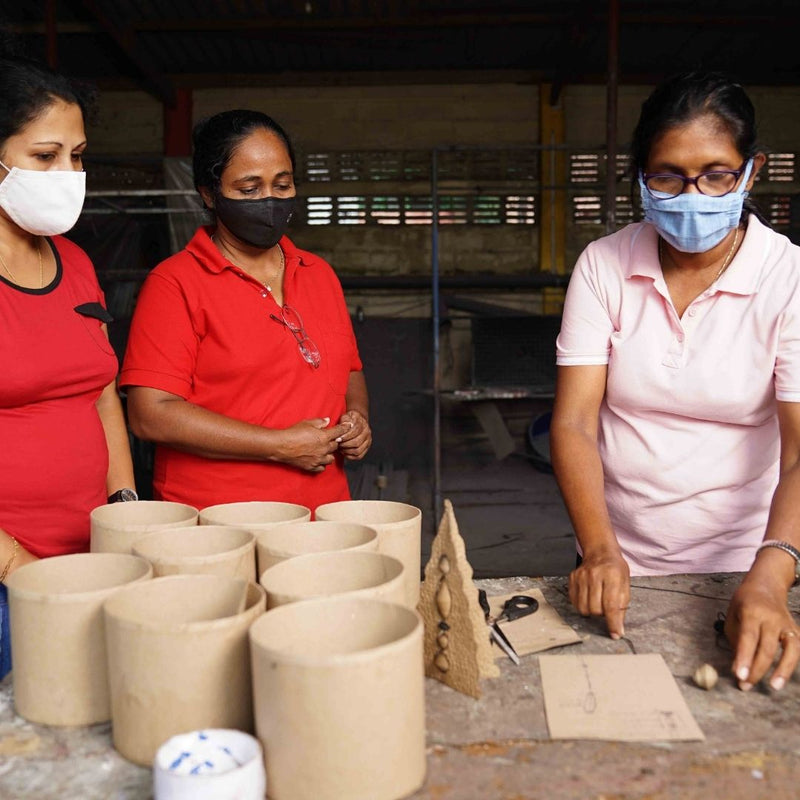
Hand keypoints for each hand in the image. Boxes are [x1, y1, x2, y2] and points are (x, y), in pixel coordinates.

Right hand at [274, 417, 349, 472]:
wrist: (281, 446)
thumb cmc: (293, 433)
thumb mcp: (307, 423)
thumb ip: (320, 422)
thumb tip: (328, 421)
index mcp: (324, 437)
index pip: (339, 432)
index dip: (345, 428)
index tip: (349, 426)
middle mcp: (324, 449)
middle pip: (335, 446)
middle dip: (333, 442)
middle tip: (327, 439)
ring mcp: (318, 459)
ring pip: (331, 458)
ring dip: (328, 454)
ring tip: (323, 450)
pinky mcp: (312, 467)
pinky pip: (322, 468)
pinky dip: (322, 464)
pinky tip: (318, 459)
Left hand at [337, 409, 371, 460]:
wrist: (357, 421)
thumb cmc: (349, 420)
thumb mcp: (346, 416)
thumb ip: (344, 420)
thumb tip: (344, 425)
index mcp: (362, 424)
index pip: (355, 431)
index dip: (346, 436)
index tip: (338, 439)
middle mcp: (367, 432)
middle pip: (357, 442)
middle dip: (345, 445)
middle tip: (338, 444)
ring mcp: (368, 441)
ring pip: (358, 450)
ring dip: (347, 451)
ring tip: (341, 448)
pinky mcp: (366, 448)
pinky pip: (358, 456)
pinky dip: (350, 456)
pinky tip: (345, 452)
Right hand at [568, 547, 629, 638]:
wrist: (600, 552)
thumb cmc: (615, 569)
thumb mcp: (625, 585)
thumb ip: (622, 606)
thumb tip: (618, 629)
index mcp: (612, 576)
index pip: (611, 605)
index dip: (613, 623)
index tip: (616, 634)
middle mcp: (594, 575)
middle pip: (595, 609)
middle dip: (602, 614)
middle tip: (606, 607)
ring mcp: (581, 576)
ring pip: (583, 608)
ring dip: (592, 610)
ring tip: (598, 601)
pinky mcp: (572, 578)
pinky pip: (574, 602)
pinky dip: (582, 604)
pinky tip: (589, 597)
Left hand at [725, 575, 799, 690]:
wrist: (766, 586)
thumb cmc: (744, 604)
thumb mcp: (733, 617)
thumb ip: (735, 642)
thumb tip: (738, 669)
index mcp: (751, 612)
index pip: (748, 638)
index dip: (744, 658)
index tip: (739, 676)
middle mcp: (771, 618)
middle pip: (766, 648)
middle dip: (756, 670)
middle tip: (745, 686)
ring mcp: (786, 624)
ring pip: (789, 650)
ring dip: (782, 670)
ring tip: (773, 687)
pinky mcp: (796, 631)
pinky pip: (796, 650)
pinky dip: (792, 664)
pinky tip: (785, 676)